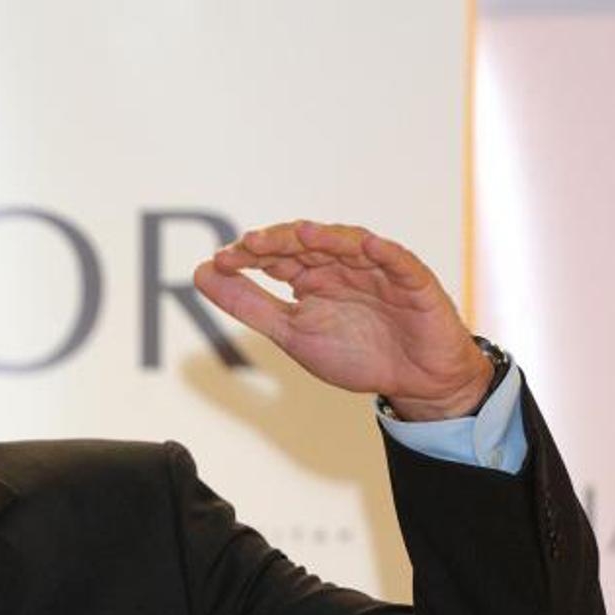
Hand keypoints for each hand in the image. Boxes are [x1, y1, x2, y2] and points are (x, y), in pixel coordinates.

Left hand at [192, 221, 490, 419]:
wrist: (413, 381)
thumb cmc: (356, 353)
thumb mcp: (291, 332)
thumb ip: (249, 304)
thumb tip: (201, 273)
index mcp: (312, 276)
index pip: (276, 256)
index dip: (249, 256)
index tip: (219, 262)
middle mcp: (342, 265)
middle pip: (308, 244)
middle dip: (279, 242)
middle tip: (249, 244)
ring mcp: (378, 269)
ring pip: (350, 245)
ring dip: (326, 238)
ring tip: (300, 233)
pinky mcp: (413, 281)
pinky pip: (399, 261)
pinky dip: (384, 253)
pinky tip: (368, 246)